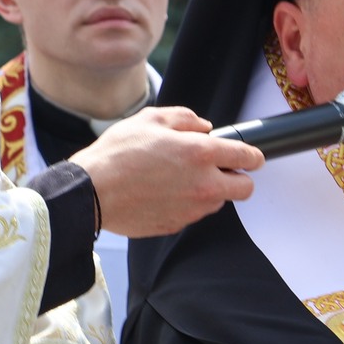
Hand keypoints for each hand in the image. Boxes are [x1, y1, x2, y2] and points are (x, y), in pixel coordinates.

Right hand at [71, 107, 262, 237]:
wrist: (90, 193)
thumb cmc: (117, 154)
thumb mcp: (150, 119)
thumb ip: (185, 119)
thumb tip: (204, 127)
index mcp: (200, 153)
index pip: (247, 156)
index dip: (253, 155)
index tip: (252, 156)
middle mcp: (203, 184)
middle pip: (245, 188)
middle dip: (238, 178)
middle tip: (219, 168)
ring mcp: (191, 209)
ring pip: (218, 202)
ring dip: (209, 191)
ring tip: (178, 178)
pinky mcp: (176, 225)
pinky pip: (193, 213)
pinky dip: (186, 204)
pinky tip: (163, 193)